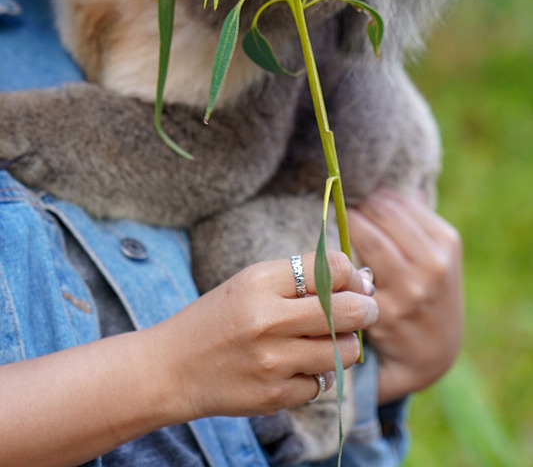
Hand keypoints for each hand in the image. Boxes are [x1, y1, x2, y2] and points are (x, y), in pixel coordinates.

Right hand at [1, 250, 376, 466]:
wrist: (172, 368)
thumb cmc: (218, 318)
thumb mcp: (252, 282)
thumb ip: (302, 277)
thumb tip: (362, 279)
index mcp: (260, 282)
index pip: (332, 270)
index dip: (352, 274)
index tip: (354, 281)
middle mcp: (267, 320)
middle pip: (348, 311)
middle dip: (366, 308)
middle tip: (366, 309)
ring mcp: (272, 362)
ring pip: (345, 351)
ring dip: (348, 344)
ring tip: (333, 339)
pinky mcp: (274, 397)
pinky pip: (322, 383)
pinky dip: (318, 374)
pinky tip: (300, 365)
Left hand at [348, 189, 462, 403]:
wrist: (432, 353)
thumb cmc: (430, 292)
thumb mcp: (439, 255)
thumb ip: (419, 219)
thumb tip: (395, 187)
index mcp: (446, 242)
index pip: (396, 202)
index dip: (372, 198)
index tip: (361, 202)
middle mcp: (433, 264)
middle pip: (380, 214)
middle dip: (357, 209)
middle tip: (344, 211)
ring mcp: (410, 289)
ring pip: (368, 239)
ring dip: (347, 229)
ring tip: (340, 230)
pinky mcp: (385, 312)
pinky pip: (354, 277)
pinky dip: (341, 263)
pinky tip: (336, 262)